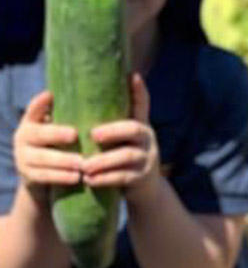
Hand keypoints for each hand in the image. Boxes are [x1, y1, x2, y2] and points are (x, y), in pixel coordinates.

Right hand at [14, 90, 80, 201]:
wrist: (40, 169)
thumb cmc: (59, 138)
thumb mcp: (62, 124)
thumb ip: (71, 112)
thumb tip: (99, 97)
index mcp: (32, 120)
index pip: (34, 108)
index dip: (40, 103)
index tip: (50, 95)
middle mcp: (23, 136)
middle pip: (39, 134)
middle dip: (56, 134)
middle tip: (74, 135)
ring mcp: (23, 156)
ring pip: (42, 158)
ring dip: (62, 161)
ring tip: (81, 162)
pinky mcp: (27, 174)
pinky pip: (44, 176)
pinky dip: (61, 177)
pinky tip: (76, 177)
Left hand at [83, 74, 160, 206]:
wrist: (147, 191)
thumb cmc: (125, 161)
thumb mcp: (124, 142)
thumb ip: (111, 128)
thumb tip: (78, 106)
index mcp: (141, 126)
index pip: (142, 105)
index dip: (139, 91)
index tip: (133, 75)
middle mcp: (148, 139)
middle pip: (134, 129)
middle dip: (113, 130)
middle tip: (93, 134)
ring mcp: (148, 158)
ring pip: (127, 156)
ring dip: (104, 161)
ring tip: (85, 166)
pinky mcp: (143, 178)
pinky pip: (124, 177)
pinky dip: (105, 179)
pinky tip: (90, 180)